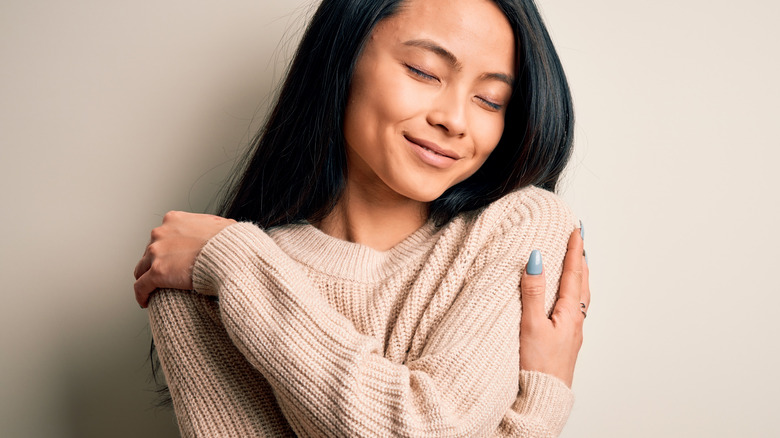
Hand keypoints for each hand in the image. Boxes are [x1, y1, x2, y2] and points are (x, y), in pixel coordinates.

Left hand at [133, 211, 235, 307]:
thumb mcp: (220, 225)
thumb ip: (211, 228)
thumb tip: (220, 232)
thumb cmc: (230, 242)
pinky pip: (141, 287)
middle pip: (149, 252)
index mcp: (174, 220)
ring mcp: (156, 253)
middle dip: (155, 264)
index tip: (170, 260)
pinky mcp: (157, 273)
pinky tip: (145, 302)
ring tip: (152, 291)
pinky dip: (141, 295)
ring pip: (141, 270)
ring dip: (146, 279)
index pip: (161, 236)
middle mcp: (160, 233)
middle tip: (164, 277)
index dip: (165, 250)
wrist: (230, 254)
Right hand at [519, 228, 588, 386]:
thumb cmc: (538, 365)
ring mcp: (573, 331)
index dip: (574, 250)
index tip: (576, 230)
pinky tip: (565, 298)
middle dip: (580, 259)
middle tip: (579, 239)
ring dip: (578, 275)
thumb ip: (533, 292)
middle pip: (582, 282)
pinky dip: (573, 293)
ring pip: (580, 296)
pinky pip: (574, 307)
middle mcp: (576, 320)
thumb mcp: (531, 324)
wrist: (544, 396)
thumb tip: (536, 260)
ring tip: (576, 263)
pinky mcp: (566, 341)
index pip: (573, 273)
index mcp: (570, 312)